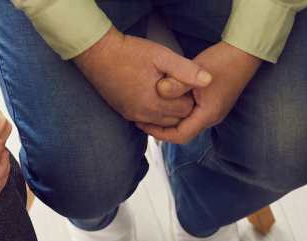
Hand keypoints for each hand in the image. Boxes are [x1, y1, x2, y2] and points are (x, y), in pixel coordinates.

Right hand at [74, 27, 210, 126]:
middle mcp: (145, 115)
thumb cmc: (130, 52)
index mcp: (156, 103)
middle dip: (181, 105)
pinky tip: (156, 97)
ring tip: (168, 92)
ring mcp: (134, 116)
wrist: (98, 54)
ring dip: (169, 110)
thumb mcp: (162, 56)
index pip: (187, 110)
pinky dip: (155, 113)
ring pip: (163, 122)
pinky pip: (148, 121)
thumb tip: (208, 81)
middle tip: (178, 86)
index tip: (185, 82)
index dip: (190, 95)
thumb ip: (186, 70)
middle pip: (176, 119)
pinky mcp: (125, 114)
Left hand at [139, 42, 260, 144]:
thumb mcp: (195, 70)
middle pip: (183, 132)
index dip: (160, 133)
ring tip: (152, 111)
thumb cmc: (222, 61)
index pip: (181, 136)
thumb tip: (159, 91)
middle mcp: (212, 118)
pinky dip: (178, 112)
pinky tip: (167, 102)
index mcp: (208, 114)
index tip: (144, 125)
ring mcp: (213, 112)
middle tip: (143, 119)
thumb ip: (177, 83)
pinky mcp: (212, 105)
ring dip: (170, 120)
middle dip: (162, 128)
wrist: (243, 55)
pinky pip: (192, 115)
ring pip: (187, 123)